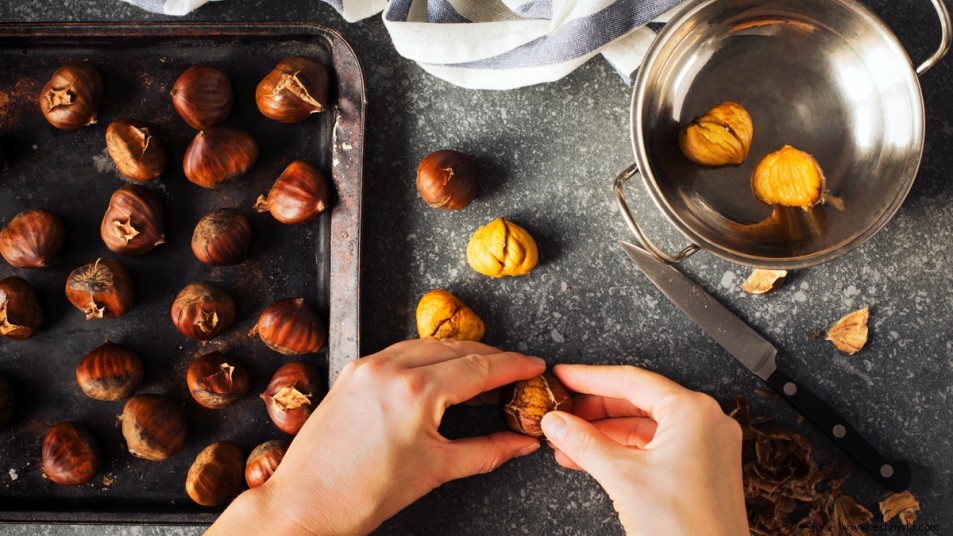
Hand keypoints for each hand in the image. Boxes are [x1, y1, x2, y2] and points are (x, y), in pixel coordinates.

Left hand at [209, 338, 545, 535]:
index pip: (479, 368)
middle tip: (515, 373)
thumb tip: (522, 442)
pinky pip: (400, 352)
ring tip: (483, 374)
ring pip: (427, 345)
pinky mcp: (352, 372)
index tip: (535, 366)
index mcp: (414, 391)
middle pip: (456, 350)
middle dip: (491, 359)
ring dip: (459, 354)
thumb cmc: (363, 494)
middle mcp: (389, 368)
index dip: (514, 366)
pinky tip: (441, 373)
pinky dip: (427, 358)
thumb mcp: (437, 469)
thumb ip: (487, 450)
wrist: (305, 505)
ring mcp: (367, 366)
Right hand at [540, 364, 747, 534]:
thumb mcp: (623, 477)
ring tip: (567, 439)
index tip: (564, 377)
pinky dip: (622, 451)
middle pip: (638, 402)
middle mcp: (705, 423)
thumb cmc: (686, 530)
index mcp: (693, 412)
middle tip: (561, 410)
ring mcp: (706, 447)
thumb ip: (585, 443)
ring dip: (603, 433)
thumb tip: (557, 422)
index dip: (590, 378)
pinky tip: (590, 458)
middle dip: (594, 410)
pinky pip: (654, 448)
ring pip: (644, 427)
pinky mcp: (701, 470)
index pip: (631, 381)